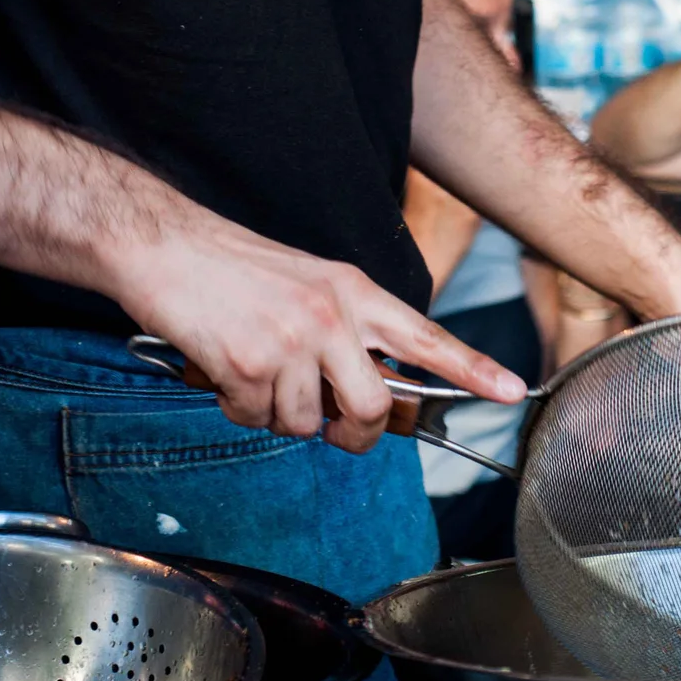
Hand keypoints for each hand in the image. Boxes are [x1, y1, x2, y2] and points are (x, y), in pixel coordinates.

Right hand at [117, 211, 527, 453]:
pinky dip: (238, 408)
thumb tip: (371, 394)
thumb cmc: (238, 270)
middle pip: (370, 407)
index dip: (474, 369)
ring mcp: (291, 341)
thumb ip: (350, 332)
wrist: (168, 247)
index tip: (512, 392)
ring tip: (256, 374)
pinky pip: (255, 418)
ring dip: (277, 415)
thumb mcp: (314, 285)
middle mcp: (332, 316)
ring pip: (305, 423)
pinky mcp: (247, 364)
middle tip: (328, 425)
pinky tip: (225, 372)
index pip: (428, 338)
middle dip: (350, 433)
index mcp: (356, 292)